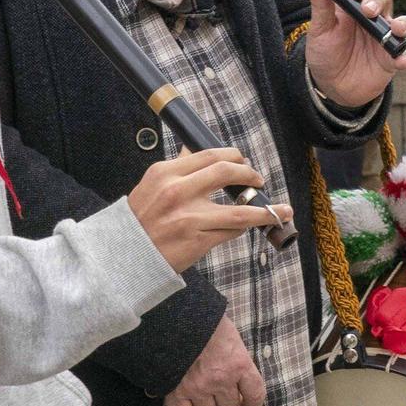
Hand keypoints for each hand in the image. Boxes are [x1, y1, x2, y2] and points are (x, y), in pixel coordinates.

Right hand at [127, 148, 284, 272]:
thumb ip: (176, 168)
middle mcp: (178, 192)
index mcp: (166, 173)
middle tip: (258, 179)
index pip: (210, 155)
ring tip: (281, 209)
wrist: (123, 255)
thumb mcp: (151, 185)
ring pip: (240, 209)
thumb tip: (191, 150)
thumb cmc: (139, 220)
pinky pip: (232, 231)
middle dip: (250, 174)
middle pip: (227, 172)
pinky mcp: (198, 241)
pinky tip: (257, 225)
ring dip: (266, 209)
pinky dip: (246, 227)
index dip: (234, 156)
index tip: (242, 161)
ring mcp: (190, 218)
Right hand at [166, 315, 265, 405]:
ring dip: (205, 400)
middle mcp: (221, 380)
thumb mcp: (230, 336)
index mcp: (239, 364)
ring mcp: (198, 387)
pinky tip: (182, 397)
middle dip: (225, 398)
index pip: (254, 394)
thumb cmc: (204, 321)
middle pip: (229, 405)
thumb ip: (235, 360)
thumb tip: (237, 378)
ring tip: (197, 384)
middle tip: (217, 386)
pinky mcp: (176, 392)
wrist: (173, 316)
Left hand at [303, 0, 405, 108]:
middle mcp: (371, 17)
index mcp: (352, 5)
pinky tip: (400, 61)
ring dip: (401, 24)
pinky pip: (401, 55)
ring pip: (401, 22)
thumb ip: (319, 5)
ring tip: (395, 29)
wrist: (331, 85)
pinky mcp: (390, 58)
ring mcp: (383, 36)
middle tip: (368, 11)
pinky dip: (402, 57)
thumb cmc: (325, 53)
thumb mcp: (320, 29)